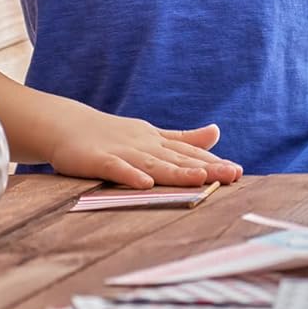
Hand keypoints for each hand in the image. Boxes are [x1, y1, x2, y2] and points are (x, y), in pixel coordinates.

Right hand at [49, 115, 243, 189]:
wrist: (68, 125)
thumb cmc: (113, 134)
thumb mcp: (152, 135)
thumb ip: (183, 138)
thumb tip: (217, 132)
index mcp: (158, 141)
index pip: (189, 154)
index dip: (214, 163)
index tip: (238, 172)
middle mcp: (145, 145)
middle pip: (178, 159)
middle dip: (206, 168)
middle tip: (233, 175)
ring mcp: (123, 151)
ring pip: (154, 163)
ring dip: (177, 171)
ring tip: (200, 179)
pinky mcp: (99, 160)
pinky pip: (116, 168)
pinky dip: (130, 175)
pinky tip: (145, 183)